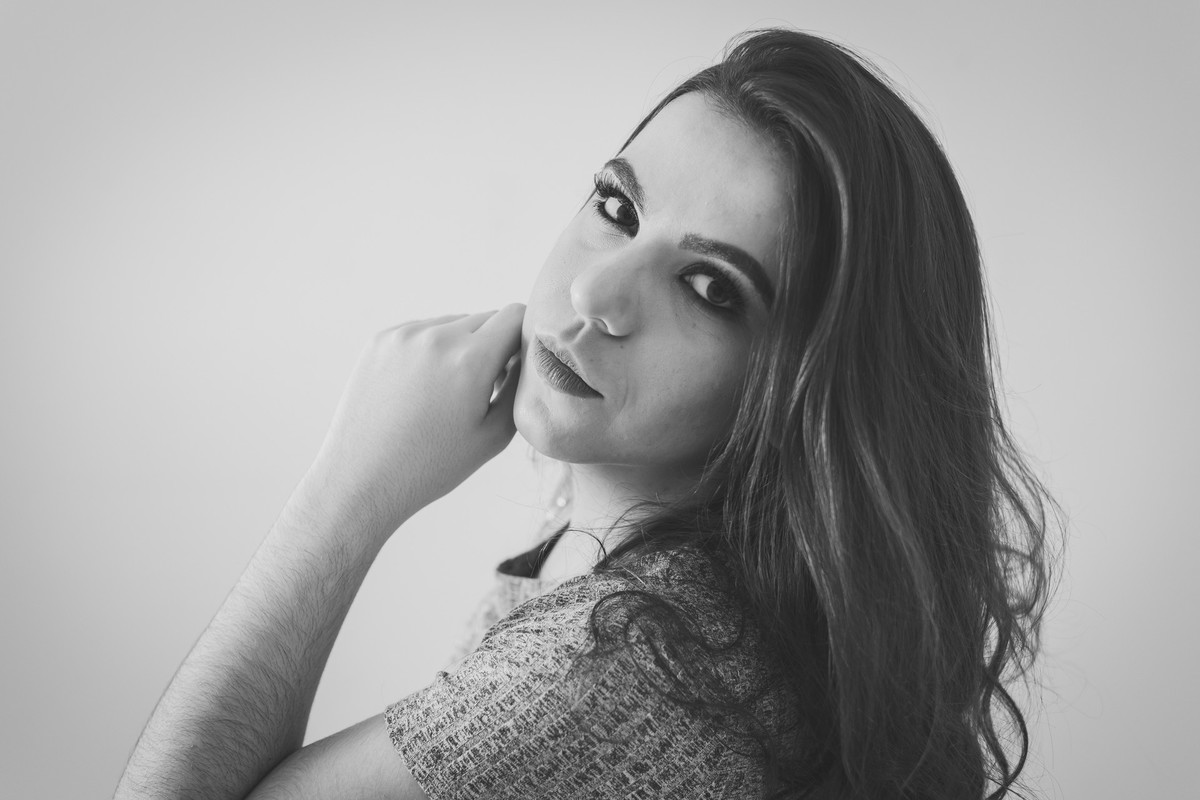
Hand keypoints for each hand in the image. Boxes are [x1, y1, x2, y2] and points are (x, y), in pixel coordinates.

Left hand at [302, 303, 524, 535]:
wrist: (361, 478)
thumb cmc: (431, 465)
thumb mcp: (494, 435)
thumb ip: (519, 387)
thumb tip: (526, 356)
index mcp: (469, 360)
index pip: (516, 315)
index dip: (525, 338)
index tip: (518, 366)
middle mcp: (435, 337)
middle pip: (486, 318)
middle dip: (494, 345)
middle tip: (483, 388)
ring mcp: (403, 335)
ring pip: (453, 323)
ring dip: (462, 346)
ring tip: (446, 393)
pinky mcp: (380, 340)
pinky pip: (422, 331)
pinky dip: (431, 350)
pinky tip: (420, 389)